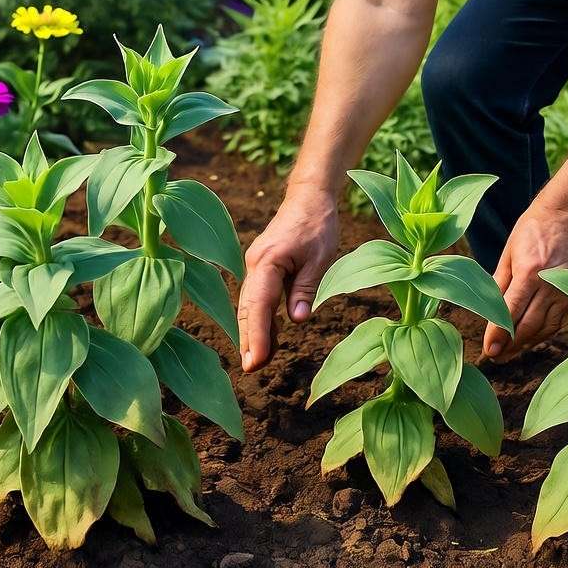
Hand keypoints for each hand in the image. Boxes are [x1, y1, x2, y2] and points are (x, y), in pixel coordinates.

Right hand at [237, 185, 339, 371]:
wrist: (309, 198)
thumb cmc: (317, 225)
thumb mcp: (320, 258)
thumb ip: (305, 289)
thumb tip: (297, 320)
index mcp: (267, 262)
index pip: (257, 305)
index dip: (256, 335)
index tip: (256, 360)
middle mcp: (255, 265)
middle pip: (247, 308)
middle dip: (248, 339)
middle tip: (250, 369)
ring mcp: (256, 266)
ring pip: (249, 305)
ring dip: (252, 332)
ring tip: (256, 361)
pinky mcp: (262, 268)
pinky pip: (258, 298)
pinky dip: (260, 319)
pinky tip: (267, 339)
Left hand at [482, 201, 567, 361]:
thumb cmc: (533, 229)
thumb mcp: (509, 252)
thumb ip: (500, 283)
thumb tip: (489, 309)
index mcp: (529, 272)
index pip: (510, 312)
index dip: (498, 334)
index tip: (489, 350)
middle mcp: (550, 286)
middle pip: (528, 326)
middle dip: (510, 345)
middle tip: (496, 356)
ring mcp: (566, 291)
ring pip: (545, 328)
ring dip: (527, 344)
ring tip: (510, 353)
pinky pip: (559, 321)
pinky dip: (544, 334)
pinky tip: (531, 339)